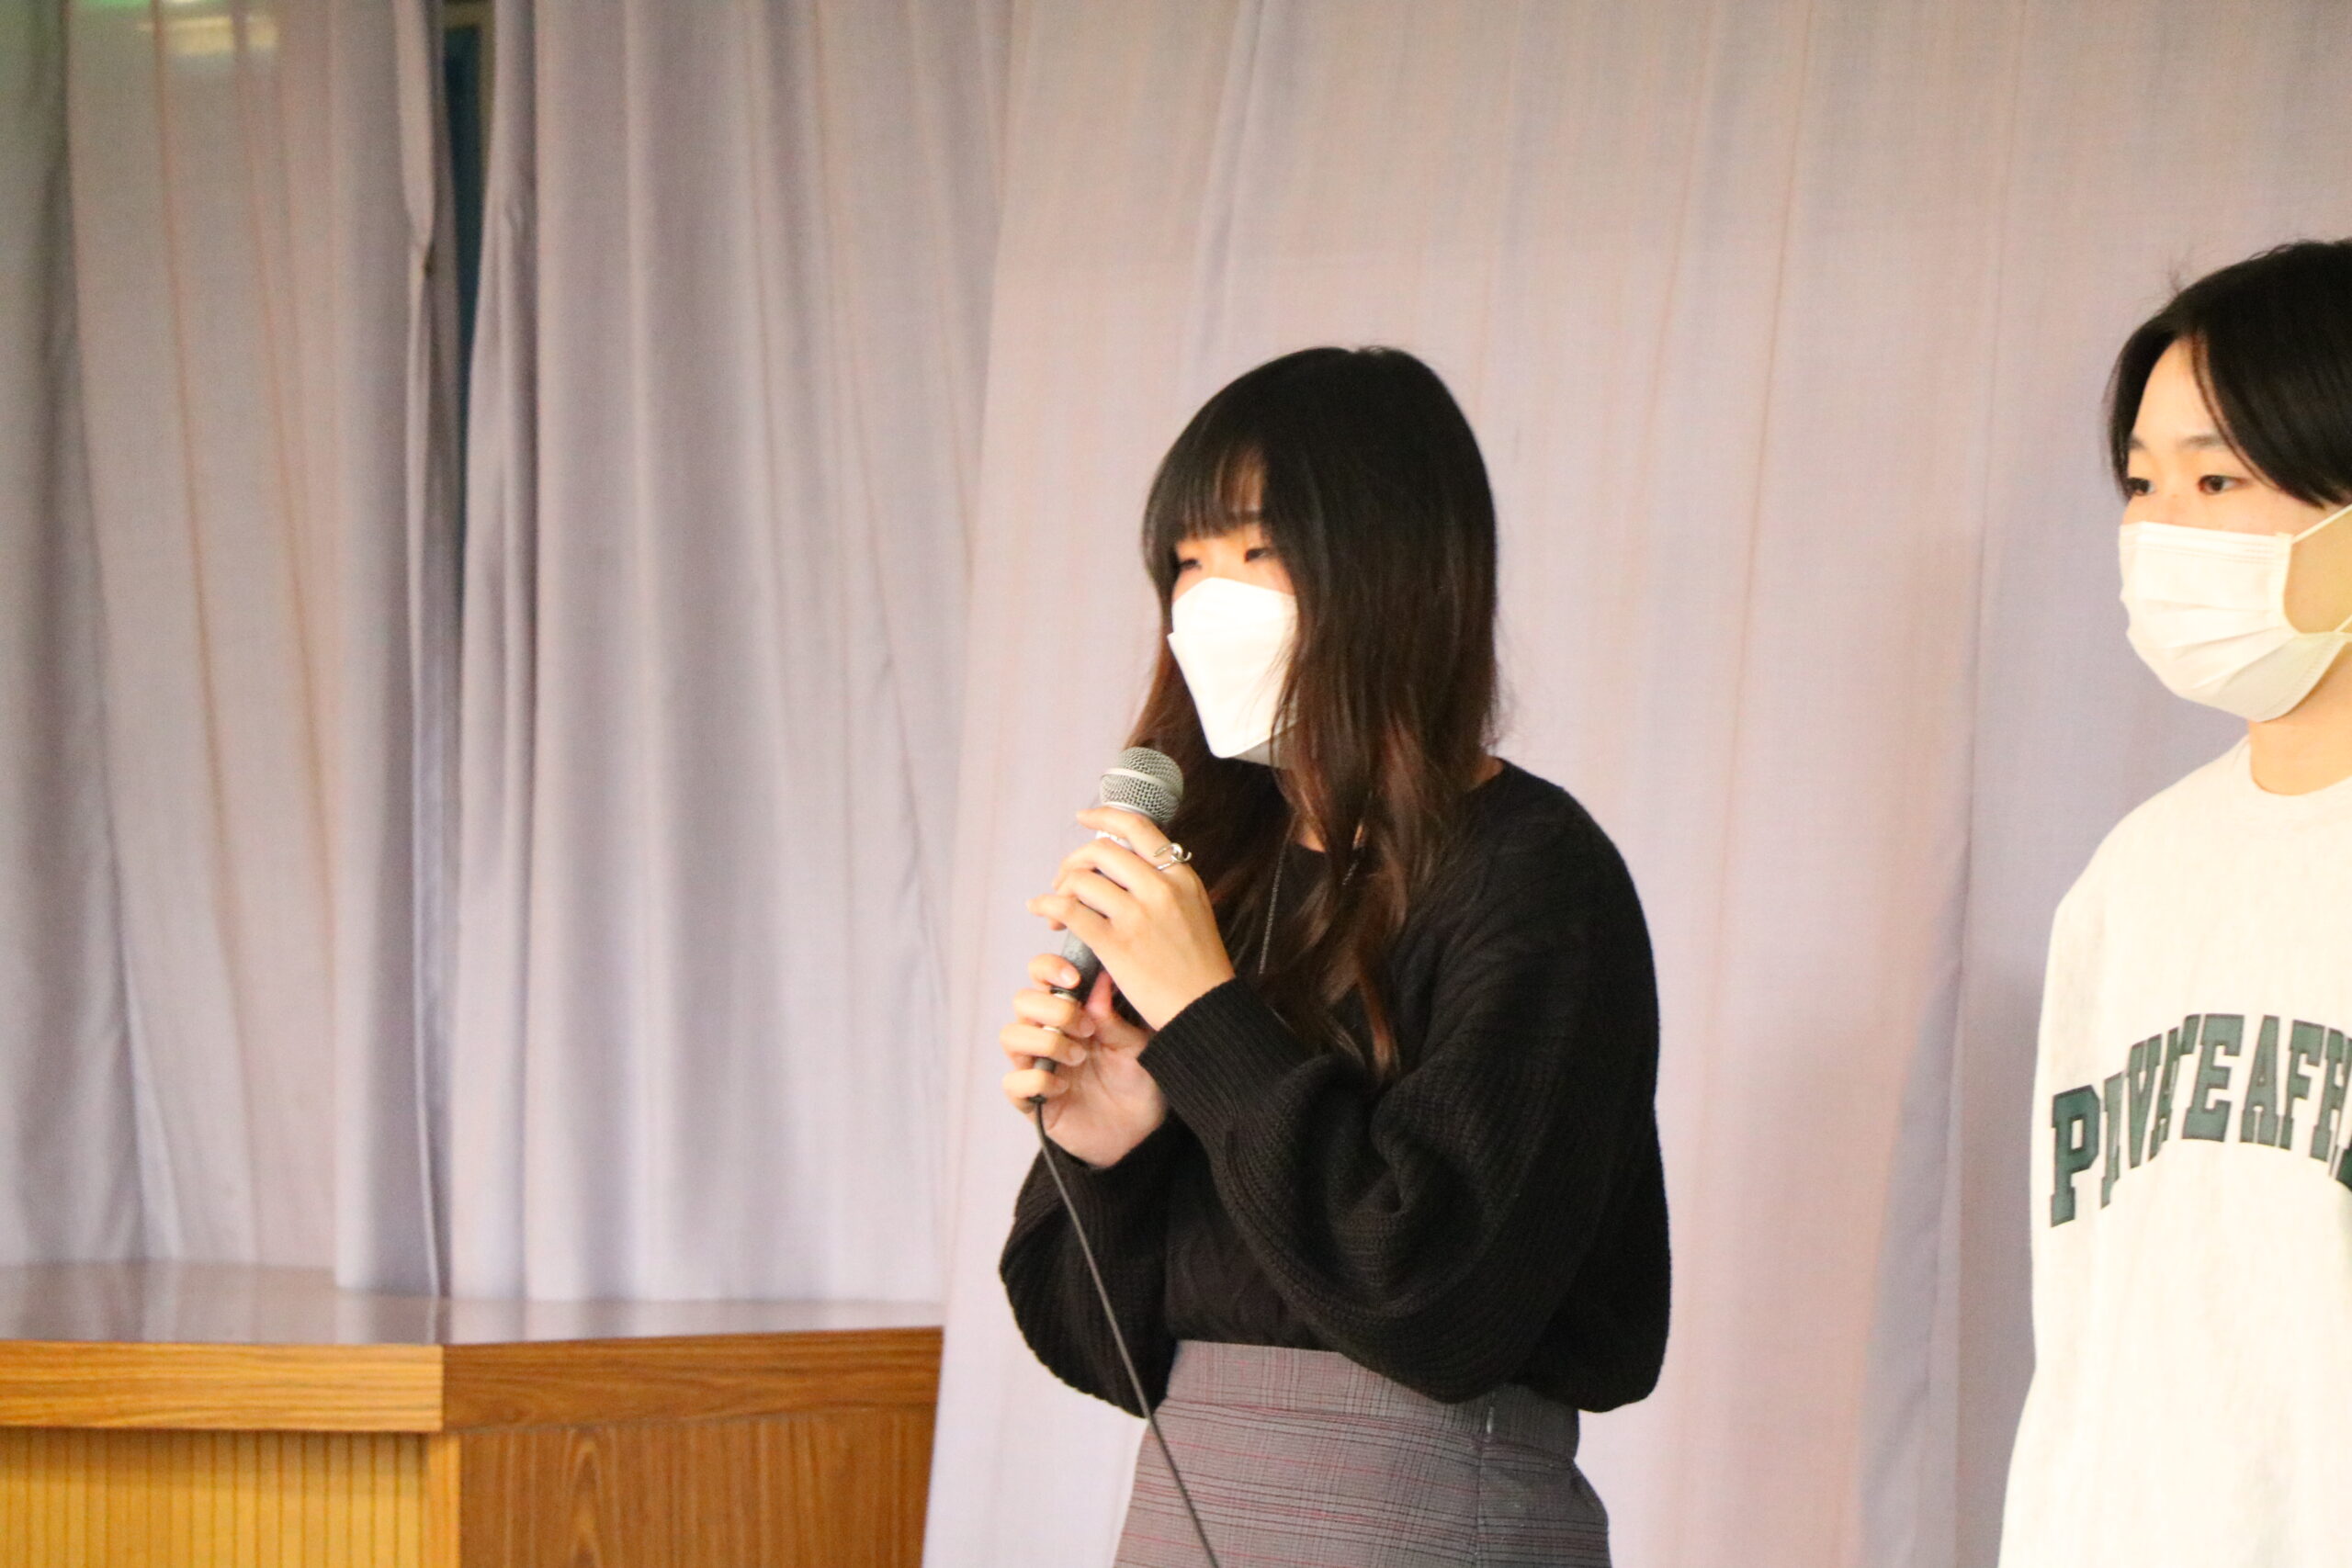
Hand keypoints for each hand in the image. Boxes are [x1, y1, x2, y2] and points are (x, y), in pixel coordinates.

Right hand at [1000, 953, 1165, 1166]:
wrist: (1140, 1133)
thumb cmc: (1137, 1080)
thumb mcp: (1136, 1046)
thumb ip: (1113, 1017)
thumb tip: (1100, 979)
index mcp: (1071, 1011)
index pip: (1042, 975)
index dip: (1049, 969)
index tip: (1075, 979)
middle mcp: (1047, 1032)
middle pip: (1022, 1001)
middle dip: (1053, 1009)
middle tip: (1087, 1028)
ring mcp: (1036, 1064)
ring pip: (1011, 1036)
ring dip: (1046, 1041)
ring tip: (1079, 1057)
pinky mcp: (1031, 1099)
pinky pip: (1013, 1081)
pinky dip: (1037, 1080)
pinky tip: (1064, 1087)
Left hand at [1026, 807, 1235, 1030]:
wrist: (1205, 1011)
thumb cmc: (1198, 969)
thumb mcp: (1195, 911)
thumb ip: (1167, 886)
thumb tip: (1131, 867)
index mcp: (1181, 877)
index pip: (1138, 829)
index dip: (1104, 817)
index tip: (1084, 819)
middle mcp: (1160, 889)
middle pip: (1101, 850)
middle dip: (1074, 861)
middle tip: (1065, 881)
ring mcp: (1138, 915)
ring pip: (1082, 879)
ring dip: (1060, 889)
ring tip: (1057, 910)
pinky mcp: (1117, 944)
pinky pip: (1070, 911)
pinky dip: (1049, 906)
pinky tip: (1043, 913)